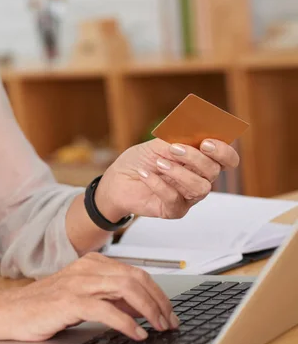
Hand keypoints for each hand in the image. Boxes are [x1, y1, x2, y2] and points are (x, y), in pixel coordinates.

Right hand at [0, 253, 177, 341]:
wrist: (9, 311)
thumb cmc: (43, 306)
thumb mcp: (82, 297)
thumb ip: (109, 297)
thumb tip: (139, 307)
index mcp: (91, 264)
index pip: (135, 272)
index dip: (157, 292)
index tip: (168, 311)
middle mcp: (87, 269)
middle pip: (135, 278)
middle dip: (158, 301)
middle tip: (169, 321)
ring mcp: (78, 283)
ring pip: (126, 289)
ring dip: (148, 310)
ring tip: (158, 326)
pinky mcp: (69, 301)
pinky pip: (107, 309)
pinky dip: (127, 323)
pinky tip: (136, 333)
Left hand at [95, 139, 239, 220]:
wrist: (117, 180)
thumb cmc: (139, 161)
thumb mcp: (155, 144)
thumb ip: (174, 139)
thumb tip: (189, 133)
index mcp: (200, 159)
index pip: (227, 159)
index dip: (223, 151)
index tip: (207, 142)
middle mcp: (199, 178)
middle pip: (213, 171)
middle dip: (195, 158)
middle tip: (175, 148)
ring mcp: (188, 196)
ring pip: (200, 187)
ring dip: (179, 173)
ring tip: (159, 163)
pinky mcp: (174, 210)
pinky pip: (175, 200)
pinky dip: (159, 185)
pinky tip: (145, 175)